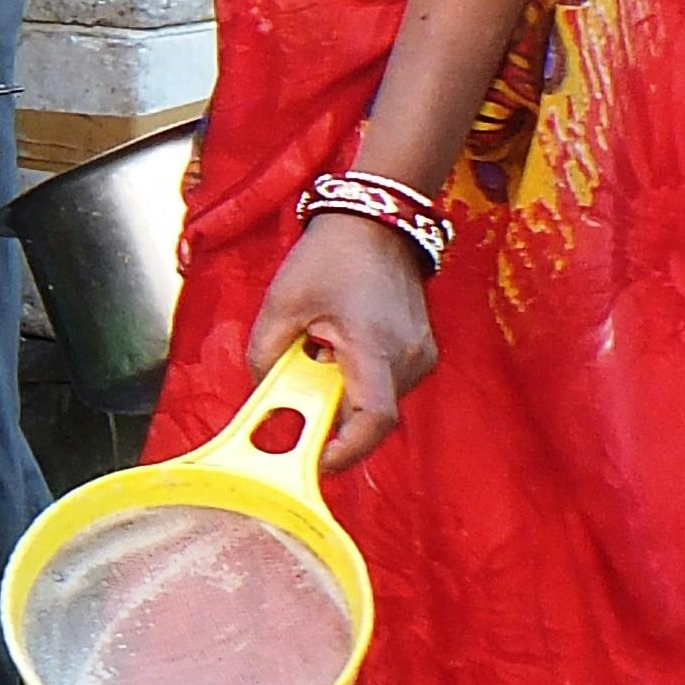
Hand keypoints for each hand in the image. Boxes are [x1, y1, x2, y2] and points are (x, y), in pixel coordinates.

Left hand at [242, 213, 438, 470]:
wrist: (376, 223)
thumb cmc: (330, 257)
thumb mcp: (280, 304)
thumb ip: (264, 357)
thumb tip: (261, 396)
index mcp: (376, 346)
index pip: (372, 419)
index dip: (344, 450)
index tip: (313, 461)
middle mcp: (410, 357)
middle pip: (370, 417)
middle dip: (330, 418)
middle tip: (295, 396)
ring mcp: (422, 355)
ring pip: (378, 403)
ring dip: (342, 396)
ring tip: (318, 353)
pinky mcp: (423, 353)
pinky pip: (387, 385)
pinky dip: (357, 382)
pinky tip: (337, 349)